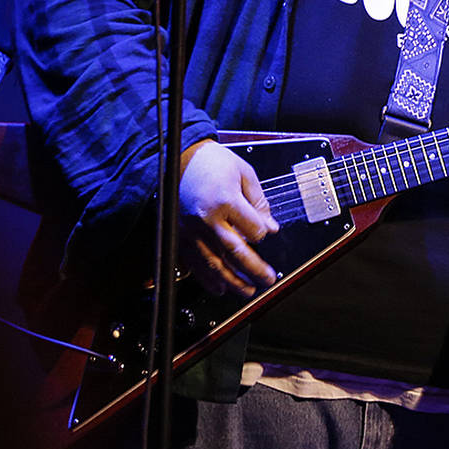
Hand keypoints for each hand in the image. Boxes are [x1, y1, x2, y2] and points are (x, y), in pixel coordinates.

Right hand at [178, 140, 279, 295]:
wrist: (177, 158)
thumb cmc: (210, 162)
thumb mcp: (243, 173)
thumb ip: (259, 202)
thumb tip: (271, 228)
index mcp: (225, 201)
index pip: (253, 230)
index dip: (263, 233)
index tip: (266, 232)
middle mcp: (206, 219)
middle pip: (235, 252)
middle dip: (254, 270)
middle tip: (268, 279)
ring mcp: (190, 230)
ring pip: (214, 263)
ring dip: (232, 281)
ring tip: (247, 291)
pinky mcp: (179, 235)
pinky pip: (194, 262)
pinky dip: (206, 278)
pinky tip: (219, 287)